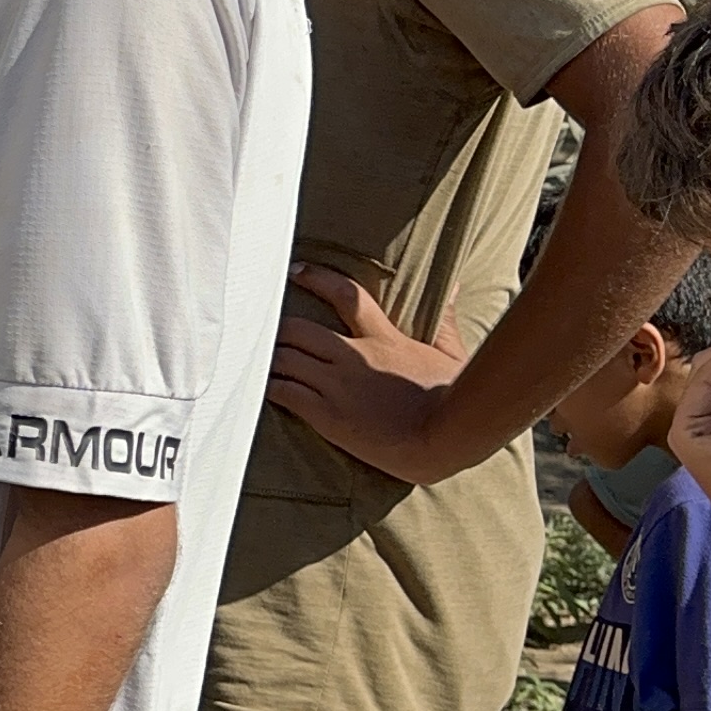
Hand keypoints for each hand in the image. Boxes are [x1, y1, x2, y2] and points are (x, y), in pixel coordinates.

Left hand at [266, 264, 468, 477]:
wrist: (445, 439)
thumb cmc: (454, 400)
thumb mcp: (453, 355)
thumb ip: (445, 321)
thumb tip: (455, 288)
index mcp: (384, 339)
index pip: (346, 296)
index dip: (316, 279)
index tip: (296, 271)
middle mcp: (354, 356)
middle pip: (298, 329)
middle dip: (277, 328)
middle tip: (261, 328)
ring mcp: (337, 385)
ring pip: (285, 358)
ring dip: (268, 358)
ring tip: (255, 359)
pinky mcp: (327, 414)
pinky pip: (285, 393)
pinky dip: (268, 387)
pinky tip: (259, 387)